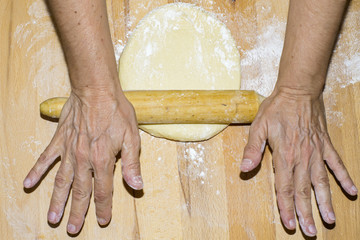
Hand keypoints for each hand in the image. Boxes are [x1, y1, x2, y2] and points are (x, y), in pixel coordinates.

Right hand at [23, 90, 142, 233]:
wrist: (96, 90)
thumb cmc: (116, 112)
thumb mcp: (132, 138)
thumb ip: (132, 164)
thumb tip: (138, 186)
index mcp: (103, 160)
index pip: (104, 191)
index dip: (103, 207)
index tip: (102, 221)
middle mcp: (84, 159)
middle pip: (80, 191)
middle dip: (77, 212)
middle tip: (72, 229)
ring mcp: (69, 151)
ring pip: (61, 181)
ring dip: (56, 201)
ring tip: (52, 218)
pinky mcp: (59, 140)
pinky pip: (45, 159)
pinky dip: (37, 172)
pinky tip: (29, 185)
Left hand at [241, 87, 357, 236]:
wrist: (297, 91)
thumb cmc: (275, 109)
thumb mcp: (258, 127)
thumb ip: (252, 150)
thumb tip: (244, 169)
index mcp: (284, 155)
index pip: (285, 188)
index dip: (286, 207)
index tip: (289, 224)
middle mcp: (302, 157)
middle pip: (304, 190)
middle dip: (306, 213)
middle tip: (311, 232)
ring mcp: (316, 152)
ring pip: (321, 182)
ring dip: (326, 202)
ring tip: (331, 219)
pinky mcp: (325, 145)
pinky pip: (337, 164)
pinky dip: (344, 178)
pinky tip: (352, 191)